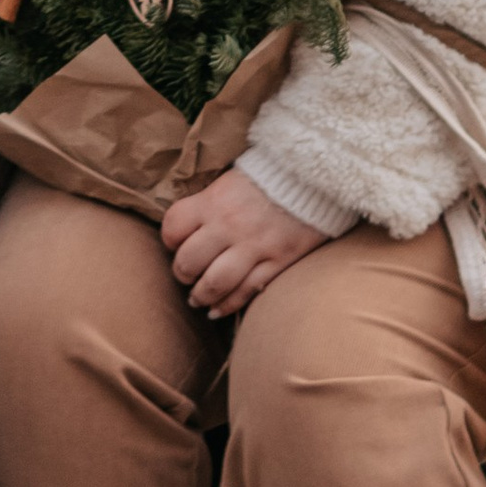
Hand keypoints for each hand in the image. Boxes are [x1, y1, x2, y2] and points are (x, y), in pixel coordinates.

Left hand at [160, 170, 329, 317]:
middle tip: (186, 276)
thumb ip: (209, 204)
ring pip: (214, 283)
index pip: (174, 227)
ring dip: (201, 296)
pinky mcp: (277, 262)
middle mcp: (228, 225)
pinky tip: (218, 310)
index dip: (170, 240)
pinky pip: (246, 292)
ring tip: (198, 299)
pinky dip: (228, 305)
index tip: (175, 245)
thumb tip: (190, 228)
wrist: (315, 177)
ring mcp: (253, 246)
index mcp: (213, 201)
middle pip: (189, 262)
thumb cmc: (269, 177)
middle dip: (183, 274)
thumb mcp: (230, 181)